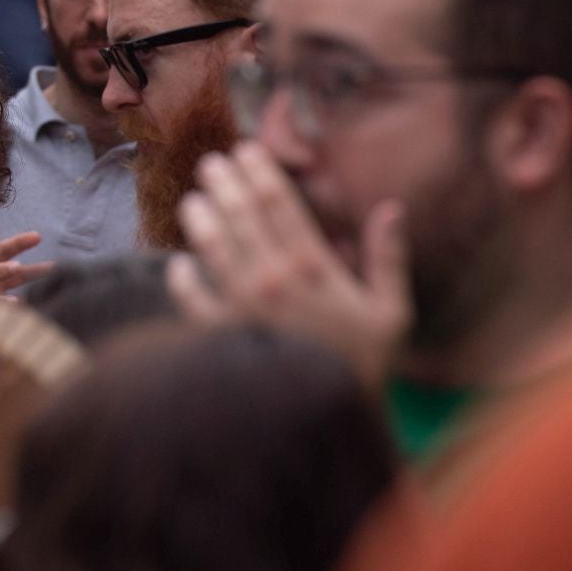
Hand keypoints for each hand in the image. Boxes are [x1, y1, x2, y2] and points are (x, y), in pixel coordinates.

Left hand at [167, 142, 409, 388]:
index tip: (246, 150)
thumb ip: (388, 258)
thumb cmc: (366, 365)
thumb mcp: (392, 312)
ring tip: (193, 200)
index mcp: (313, 266)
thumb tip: (393, 208)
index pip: (279, 202)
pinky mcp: (222, 335)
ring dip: (199, 217)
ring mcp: (243, 306)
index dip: (259, 170)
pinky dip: (182, 280)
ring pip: (212, 246)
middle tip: (211, 163)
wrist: (333, 420)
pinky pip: (192, 299)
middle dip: (223, 182)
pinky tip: (179, 266)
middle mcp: (272, 278)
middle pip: (240, 214)